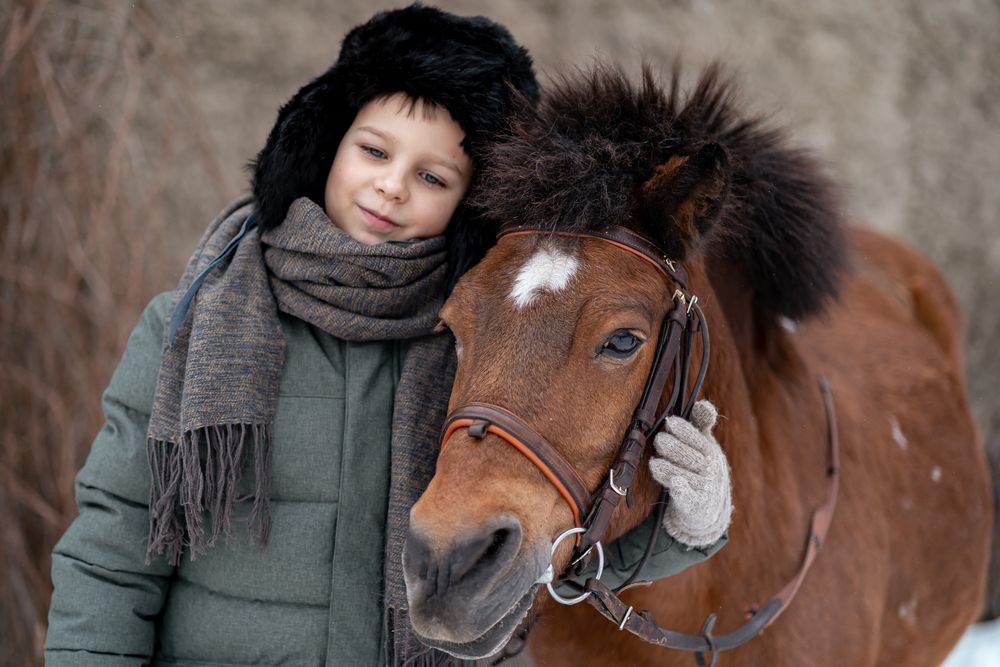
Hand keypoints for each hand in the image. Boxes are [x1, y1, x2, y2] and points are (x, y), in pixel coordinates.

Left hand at [649, 400, 732, 547]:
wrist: (708, 508)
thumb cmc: (701, 468)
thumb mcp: (704, 446)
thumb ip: (700, 425)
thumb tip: (703, 404)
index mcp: (710, 451)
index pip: (698, 438)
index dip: (685, 430)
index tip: (671, 423)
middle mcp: (710, 469)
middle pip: (689, 455)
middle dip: (672, 447)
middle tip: (659, 440)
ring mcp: (704, 487)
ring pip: (683, 474)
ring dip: (668, 467)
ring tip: (654, 463)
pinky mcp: (696, 505)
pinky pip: (688, 497)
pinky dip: (682, 490)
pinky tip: (675, 483)